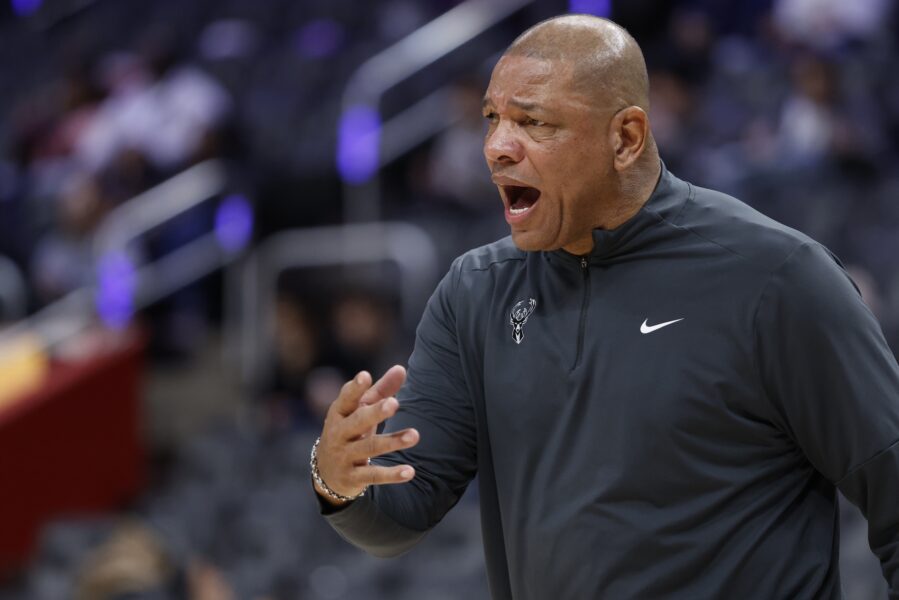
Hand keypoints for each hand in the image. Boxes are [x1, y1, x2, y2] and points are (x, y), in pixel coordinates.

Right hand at [314, 365, 419, 505]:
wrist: (326, 473)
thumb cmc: (350, 431)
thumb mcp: (360, 411)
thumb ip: (381, 390)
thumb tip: (401, 368)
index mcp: (339, 414)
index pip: (346, 399)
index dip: (355, 388)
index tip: (365, 375)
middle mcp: (338, 434)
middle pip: (358, 421)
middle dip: (375, 412)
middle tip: (394, 403)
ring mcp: (344, 456)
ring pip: (369, 448)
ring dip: (392, 442)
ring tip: (415, 435)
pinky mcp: (352, 478)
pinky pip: (373, 475)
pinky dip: (392, 474)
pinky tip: (410, 471)